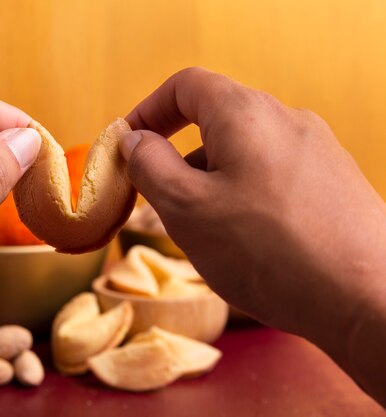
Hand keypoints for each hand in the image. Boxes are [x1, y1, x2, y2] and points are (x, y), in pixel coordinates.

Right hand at [121, 67, 385, 404]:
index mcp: (245, 114)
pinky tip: (248, 243)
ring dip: (211, 183)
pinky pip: (271, 177)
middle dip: (178, 158)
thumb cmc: (268, 251)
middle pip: (215, 122)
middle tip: (161, 201)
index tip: (127, 144)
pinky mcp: (333, 182)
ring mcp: (316, 151)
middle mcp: (286, 120)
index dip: (148, 110)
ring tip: (207, 235)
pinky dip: (243, 197)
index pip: (185, 86)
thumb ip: (149, 166)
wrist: (367, 300)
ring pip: (243, 154)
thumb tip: (135, 140)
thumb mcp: (186, 208)